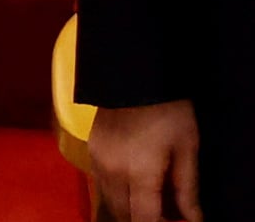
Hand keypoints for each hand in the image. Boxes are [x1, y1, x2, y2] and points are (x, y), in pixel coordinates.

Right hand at [92, 100, 201, 221]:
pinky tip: (133, 182)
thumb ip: (187, 188)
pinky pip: (100, 182)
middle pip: (124, 214)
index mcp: (138, 173)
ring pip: (109, 200)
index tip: (174, 220)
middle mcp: (111, 171)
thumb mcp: (187, 149)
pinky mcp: (89, 148)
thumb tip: (193, 218)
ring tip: (151, 197)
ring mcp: (96, 159)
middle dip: (143, 217)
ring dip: (128, 206)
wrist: (133, 74)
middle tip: (166, 210)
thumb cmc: (168, 110)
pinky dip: (116, 191)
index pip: (144, 219)